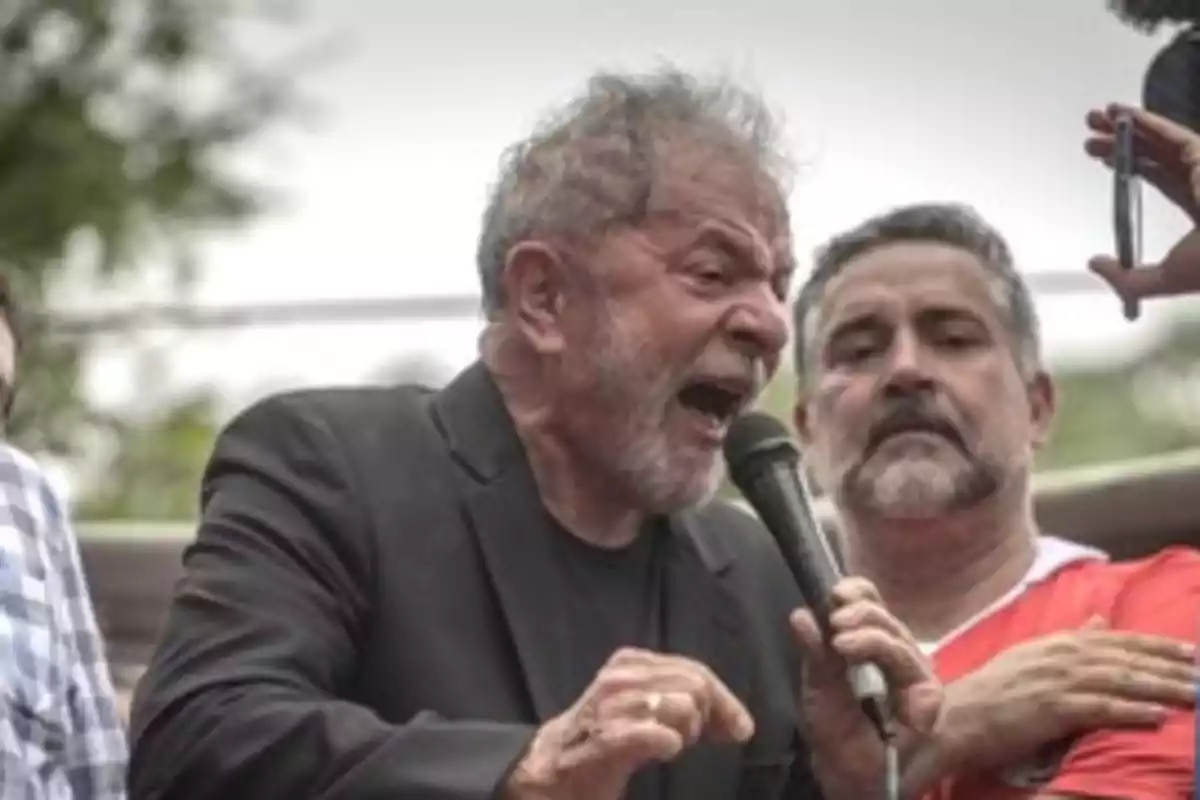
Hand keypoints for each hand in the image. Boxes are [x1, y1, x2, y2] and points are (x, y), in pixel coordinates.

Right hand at [503, 647, 754, 799]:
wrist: (553, 764)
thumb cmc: (604, 734)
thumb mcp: (643, 704)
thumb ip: (684, 700)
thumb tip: (739, 724)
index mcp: (631, 660)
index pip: (695, 670)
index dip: (725, 700)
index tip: (739, 728)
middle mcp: (622, 675)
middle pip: (696, 686)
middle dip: (706, 718)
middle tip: (688, 739)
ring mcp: (613, 704)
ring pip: (684, 707)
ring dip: (686, 733)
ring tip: (667, 745)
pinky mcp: (607, 737)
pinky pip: (659, 735)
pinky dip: (668, 745)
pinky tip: (661, 751)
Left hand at [790, 577, 941, 799]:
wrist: (849, 773)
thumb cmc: (836, 728)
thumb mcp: (819, 686)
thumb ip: (815, 652)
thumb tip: (801, 614)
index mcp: (870, 642)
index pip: (870, 602)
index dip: (857, 591)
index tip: (835, 594)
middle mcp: (896, 651)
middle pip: (884, 618)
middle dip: (860, 613)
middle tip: (836, 621)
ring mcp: (914, 673)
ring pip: (897, 641)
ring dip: (870, 637)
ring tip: (842, 643)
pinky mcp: (927, 698)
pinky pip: (914, 673)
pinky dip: (888, 658)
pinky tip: (861, 657)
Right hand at [905, 617, 1197, 794]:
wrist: (954, 716)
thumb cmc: (990, 694)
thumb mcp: (1029, 657)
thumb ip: (1068, 640)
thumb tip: (1100, 621)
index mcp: (1054, 643)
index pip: (1114, 639)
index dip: (1153, 644)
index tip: (1187, 650)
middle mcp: (1058, 656)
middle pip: (1124, 658)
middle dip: (1167, 665)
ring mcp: (1055, 680)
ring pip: (1119, 680)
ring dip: (1161, 687)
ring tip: (1194, 694)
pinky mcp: (1050, 708)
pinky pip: (1100, 708)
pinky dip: (1131, 711)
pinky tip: (1158, 716)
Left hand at [1085, 102, 1199, 301]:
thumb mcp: (1164, 279)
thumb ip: (1126, 279)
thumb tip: (1097, 264)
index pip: (1161, 178)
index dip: (1131, 165)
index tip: (1104, 157)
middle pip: (1157, 154)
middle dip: (1122, 141)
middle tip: (1093, 132)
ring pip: (1163, 139)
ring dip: (1128, 126)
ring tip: (1097, 116)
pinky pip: (1174, 133)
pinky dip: (1148, 122)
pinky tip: (1123, 115)